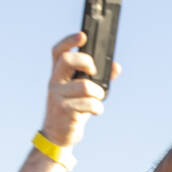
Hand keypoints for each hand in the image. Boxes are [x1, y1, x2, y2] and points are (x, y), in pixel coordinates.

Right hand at [41, 32, 118, 148]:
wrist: (59, 135)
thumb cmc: (73, 109)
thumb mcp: (83, 93)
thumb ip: (99, 78)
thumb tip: (116, 67)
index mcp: (58, 75)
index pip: (58, 52)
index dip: (69, 41)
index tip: (83, 36)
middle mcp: (54, 82)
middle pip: (67, 60)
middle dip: (85, 61)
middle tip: (94, 71)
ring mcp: (57, 96)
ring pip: (85, 86)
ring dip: (98, 93)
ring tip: (97, 99)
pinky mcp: (64, 111)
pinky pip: (89, 104)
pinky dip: (98, 108)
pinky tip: (96, 111)